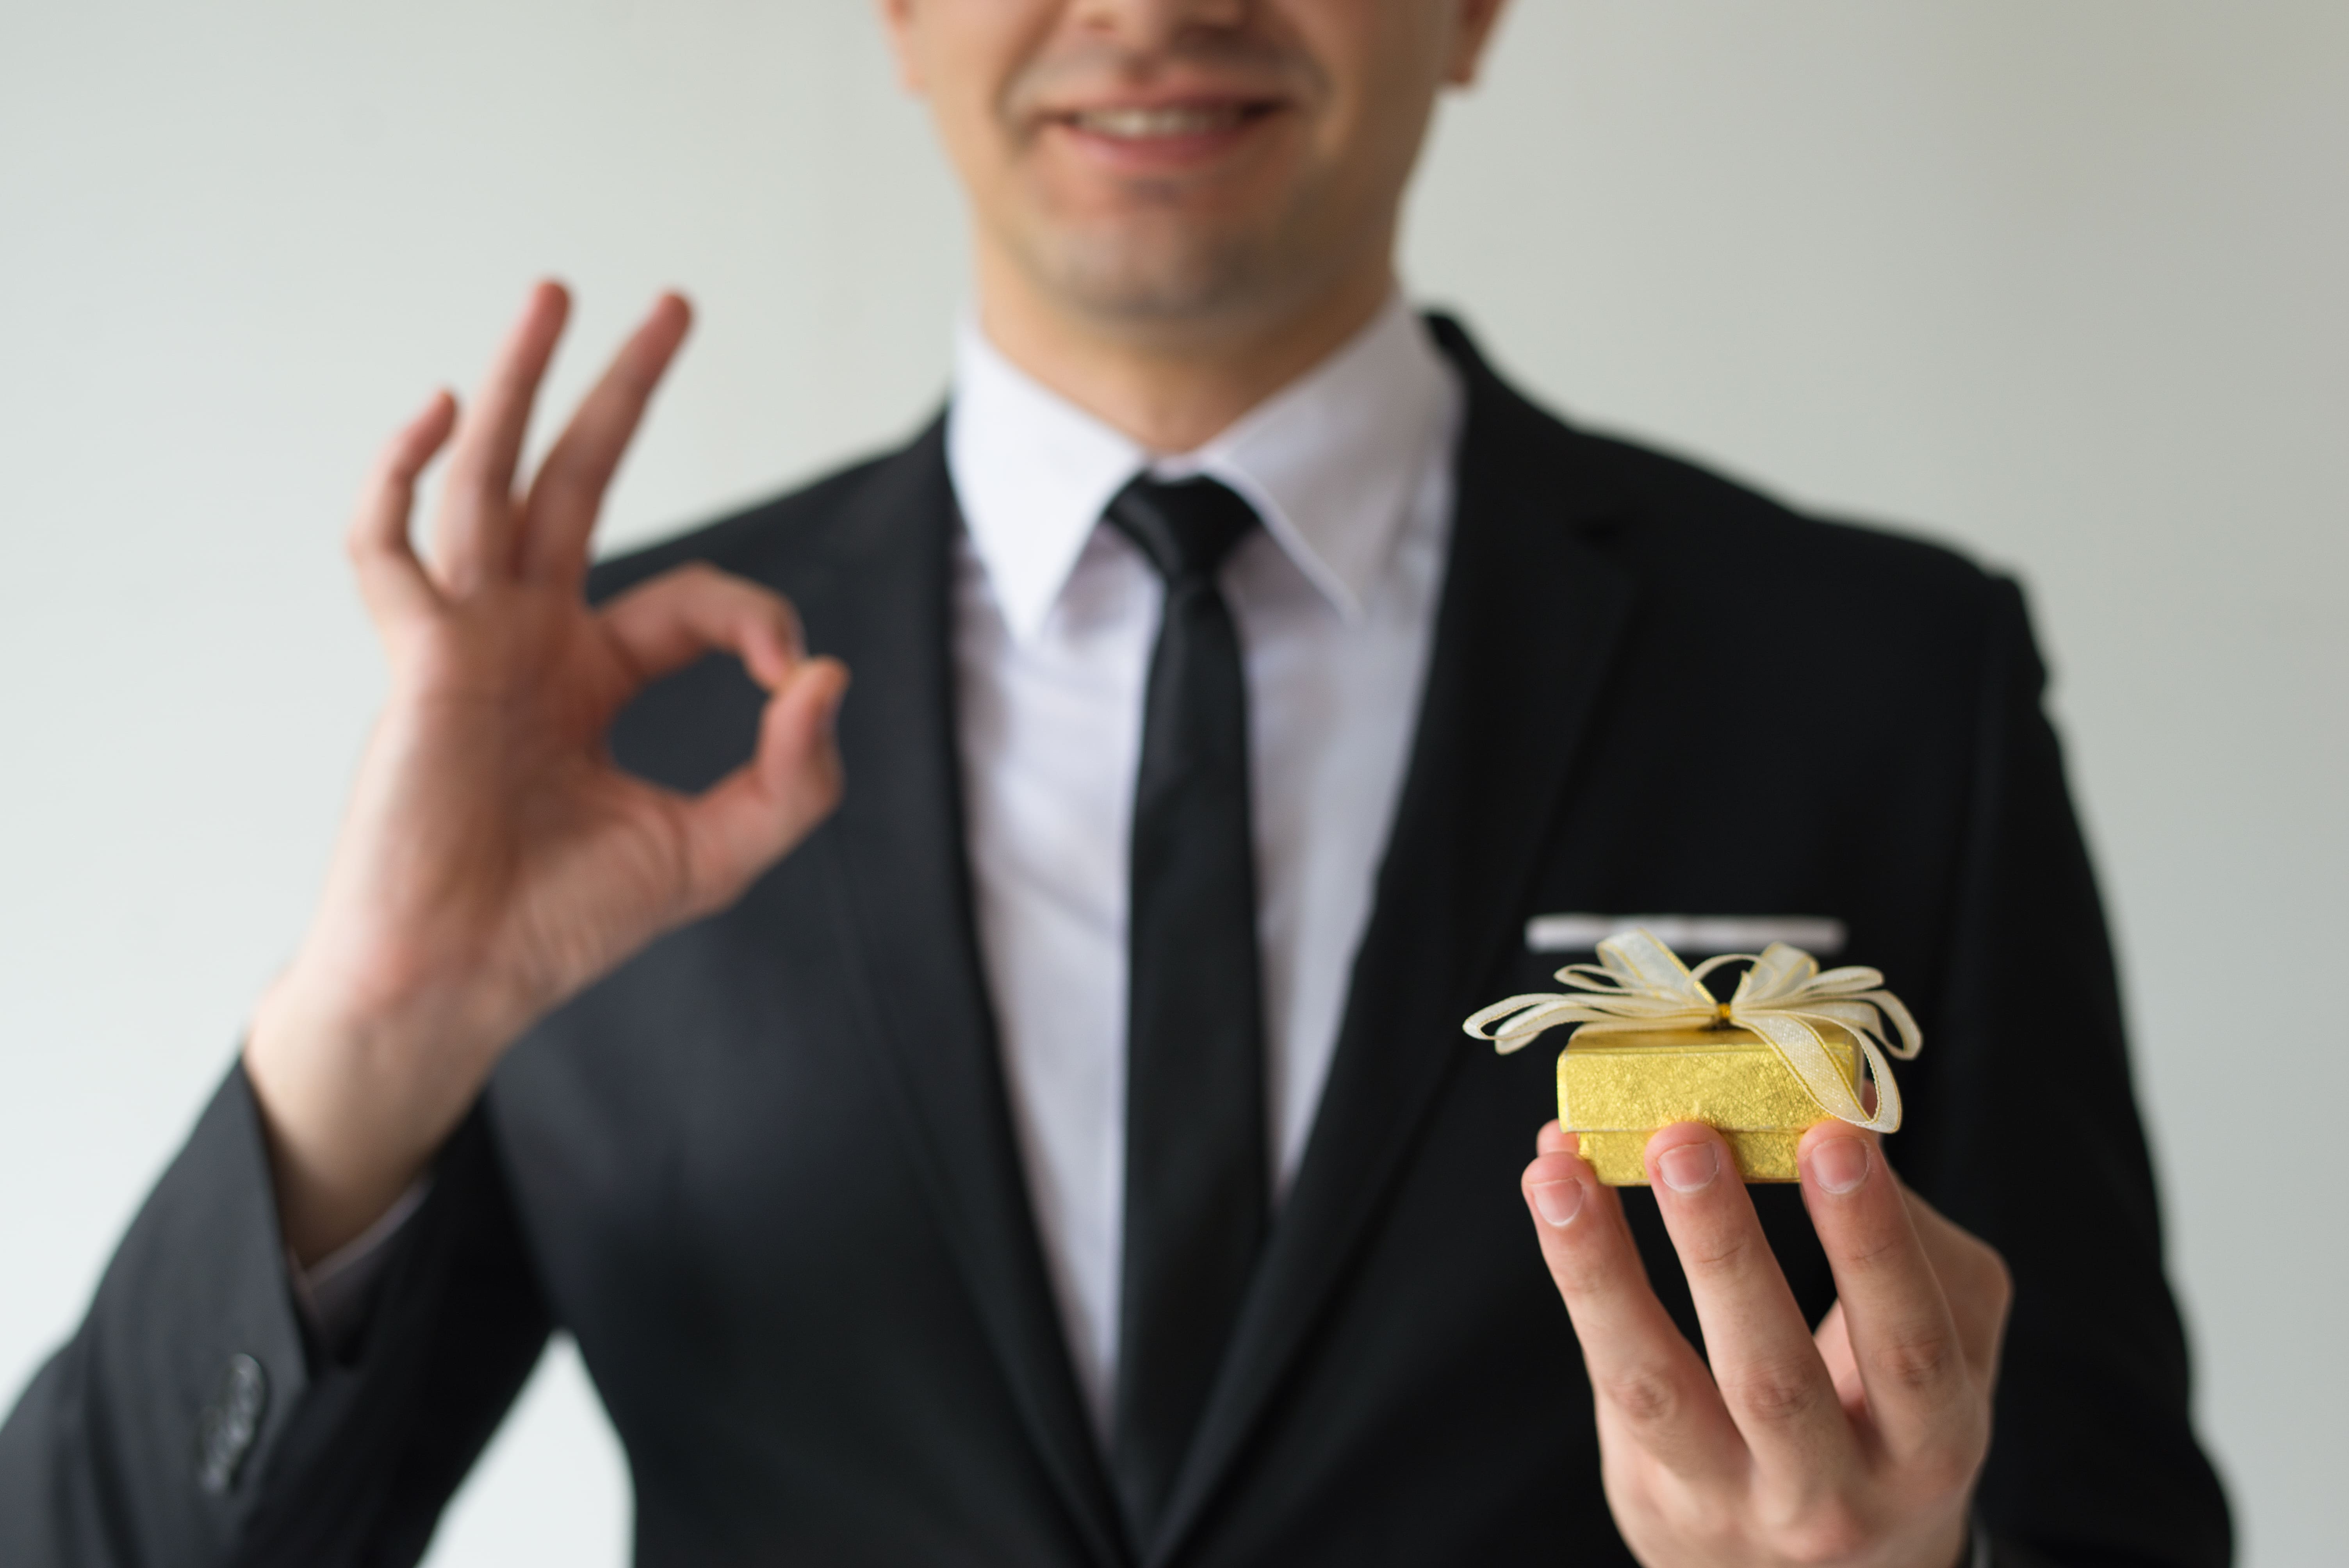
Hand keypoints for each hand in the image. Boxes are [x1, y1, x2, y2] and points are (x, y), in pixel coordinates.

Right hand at [246, 283, 848, 1261]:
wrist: (465, 983)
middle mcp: (528, 638)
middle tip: (670, 304)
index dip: (758, 619)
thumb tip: (828, 673)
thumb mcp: (717, 851)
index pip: (694, 599)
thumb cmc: (568, 923)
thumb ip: (794, 776)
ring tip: (558, 294)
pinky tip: (446, 412)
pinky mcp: (415, 661)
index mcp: (593, 675)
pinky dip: (406, 477)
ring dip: (523, 384)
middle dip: (622, 392)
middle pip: (578, 483)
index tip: (791, 685)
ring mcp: (466, 639)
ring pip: (491, 481)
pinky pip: (389, 548)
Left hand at [1521, 1120, 2010, 1567]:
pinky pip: (1610, 1378)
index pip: (1907, 1344)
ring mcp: (1729, 1504)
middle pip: (1770, 1376)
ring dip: (1603, 1269)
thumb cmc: (1890, 1423)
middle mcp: (1831, 1494)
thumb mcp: (1938, 1354)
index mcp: (1928, 1447)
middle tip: (1683, 1137)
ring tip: (1562, 1167)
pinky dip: (1578, 1278)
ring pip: (1656, 1388)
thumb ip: (1908, 1242)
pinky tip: (1554, 1191)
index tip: (1831, 1132)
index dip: (1871, 1240)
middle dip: (1723, 1249)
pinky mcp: (1650, 1496)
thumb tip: (1834, 1108)